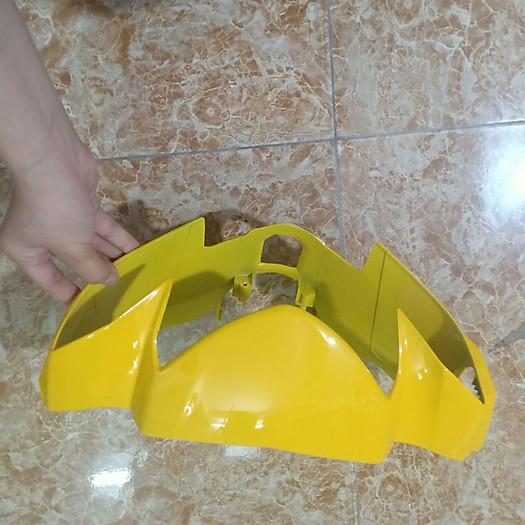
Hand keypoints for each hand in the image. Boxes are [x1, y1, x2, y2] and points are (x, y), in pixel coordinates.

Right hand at [0, 142, 138, 302]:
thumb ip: (92, 268)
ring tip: (134, 271)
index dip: (69, 293)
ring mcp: (64, 218)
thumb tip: (109, 281)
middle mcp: (42, 236)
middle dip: (98, 271)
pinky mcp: (82, 204)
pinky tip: (136, 250)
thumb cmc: (55, 210)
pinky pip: (102, 227)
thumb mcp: (74, 247)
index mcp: (26, 250)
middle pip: (75, 260)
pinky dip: (118, 237)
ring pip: (92, 242)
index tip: (88, 307)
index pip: (49, 279)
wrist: (55, 159)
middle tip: (121, 287)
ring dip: (113, 255)